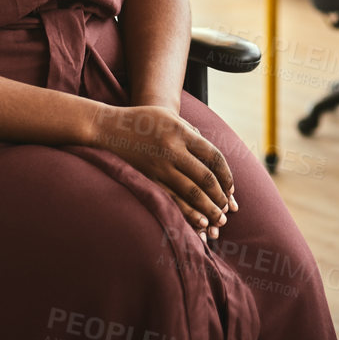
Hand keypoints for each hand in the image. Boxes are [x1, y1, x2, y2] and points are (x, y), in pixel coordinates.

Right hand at [91, 104, 236, 240]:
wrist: (107, 128)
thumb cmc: (142, 120)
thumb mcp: (169, 117)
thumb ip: (191, 133)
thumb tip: (213, 156)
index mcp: (181, 132)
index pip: (213, 156)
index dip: (226, 175)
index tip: (231, 188)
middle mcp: (172, 149)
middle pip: (205, 177)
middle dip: (220, 196)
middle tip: (227, 209)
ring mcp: (159, 166)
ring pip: (191, 192)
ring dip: (208, 208)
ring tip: (218, 220)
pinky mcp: (147, 179)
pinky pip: (171, 199)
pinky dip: (187, 212)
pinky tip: (198, 222)